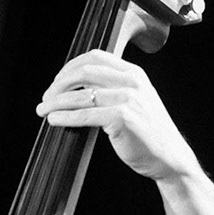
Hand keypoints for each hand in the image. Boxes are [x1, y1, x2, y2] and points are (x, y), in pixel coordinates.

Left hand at [36, 51, 213, 214]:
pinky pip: (84, 115)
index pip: (94, 57)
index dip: (70, 67)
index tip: (57, 81)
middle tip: (46, 97)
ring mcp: (128, 99)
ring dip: (55, 102)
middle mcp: (132, 82)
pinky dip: (65, 117)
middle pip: (84, 72)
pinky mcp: (122, 118)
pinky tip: (54, 120)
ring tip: (43, 110)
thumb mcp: (136, 101)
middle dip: (59, 84)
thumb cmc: (149, 132)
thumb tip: (77, 88)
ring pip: (80, 95)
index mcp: (134, 73)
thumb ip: (113, 89)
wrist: (170, 157)